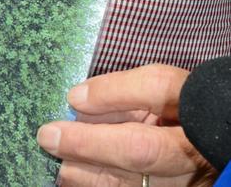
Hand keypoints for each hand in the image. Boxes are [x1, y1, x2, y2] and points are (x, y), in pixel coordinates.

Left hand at [36, 64, 215, 186]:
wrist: (217, 134)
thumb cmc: (189, 104)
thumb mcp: (163, 84)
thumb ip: (121, 89)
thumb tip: (76, 98)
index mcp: (188, 137)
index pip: (136, 143)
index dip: (94, 135)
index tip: (57, 120)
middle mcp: (184, 173)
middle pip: (129, 170)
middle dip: (83, 156)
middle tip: (47, 141)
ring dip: (85, 177)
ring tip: (59, 161)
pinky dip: (98, 184)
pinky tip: (77, 175)